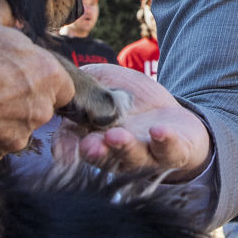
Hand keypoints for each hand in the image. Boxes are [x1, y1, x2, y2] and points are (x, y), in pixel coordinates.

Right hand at [0, 0, 74, 157]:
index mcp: (47, 72)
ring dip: (2, 116)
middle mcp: (42, 108)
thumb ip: (1, 8)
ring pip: (18, 124)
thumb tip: (9, 12)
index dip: (38, 73)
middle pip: (39, 102)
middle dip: (19, 95)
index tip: (14, 67)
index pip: (59, 80)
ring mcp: (21, 135)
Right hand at [56, 63, 211, 178]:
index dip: (68, 150)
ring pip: (134, 158)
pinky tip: (159, 131)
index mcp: (92, 138)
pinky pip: (171, 152)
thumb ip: (81, 83)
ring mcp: (146, 156)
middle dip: (97, 152)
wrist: (167, 109)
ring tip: (116, 136)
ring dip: (125, 148)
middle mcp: (117, 153)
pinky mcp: (174, 153)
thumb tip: (62, 84)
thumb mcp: (100, 79)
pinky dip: (165, 142)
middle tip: (90, 146)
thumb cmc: (126, 96)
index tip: (65, 151)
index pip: (74, 146)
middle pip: (104, 157)